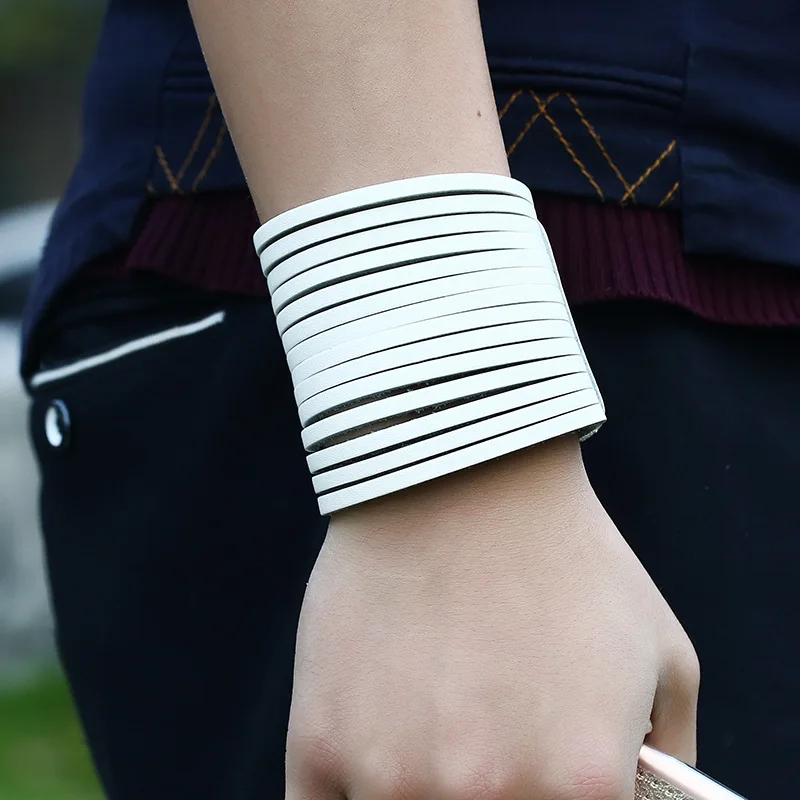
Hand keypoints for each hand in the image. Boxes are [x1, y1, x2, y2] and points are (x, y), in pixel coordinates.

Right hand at [286, 437, 699, 799]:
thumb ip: (668, 765)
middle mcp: (488, 797)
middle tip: (482, 751)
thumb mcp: (663, 658)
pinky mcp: (319, 746)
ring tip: (431, 735)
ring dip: (419, 794)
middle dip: (493, 798)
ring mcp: (393, 779)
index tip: (537, 780)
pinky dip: (352, 796)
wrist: (457, 472)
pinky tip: (373, 749)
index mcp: (584, 785)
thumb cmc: (565, 556)